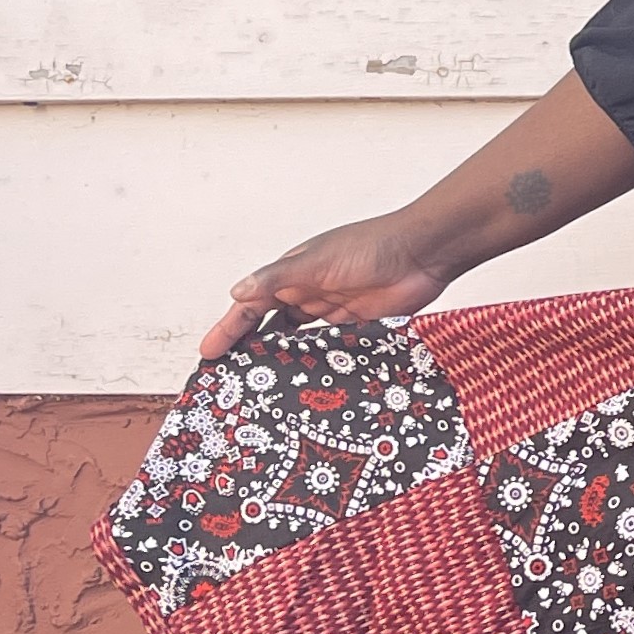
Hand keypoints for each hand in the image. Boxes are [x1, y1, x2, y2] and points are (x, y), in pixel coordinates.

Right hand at [200, 217, 456, 361]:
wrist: (424, 253)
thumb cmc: (371, 246)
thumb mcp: (318, 260)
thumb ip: (278, 278)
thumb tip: (237, 292)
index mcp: (292, 274)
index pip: (250, 305)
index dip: (229, 329)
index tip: (210, 352)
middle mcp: (308, 294)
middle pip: (270, 327)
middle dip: (250, 349)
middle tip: (230, 377)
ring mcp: (333, 312)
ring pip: (298, 342)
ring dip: (282, 360)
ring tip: (263, 387)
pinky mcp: (358, 328)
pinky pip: (330, 350)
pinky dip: (317, 363)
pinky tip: (306, 382)